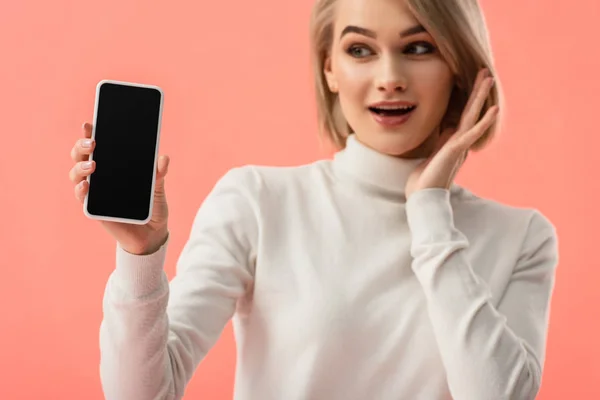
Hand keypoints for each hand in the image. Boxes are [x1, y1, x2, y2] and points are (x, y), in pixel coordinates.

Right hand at [69, 122, 169, 254]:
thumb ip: (158, 173)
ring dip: (80, 167)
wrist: (152, 233)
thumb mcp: (157, 187)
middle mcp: (100, 176)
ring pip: (77, 174)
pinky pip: (82, 198)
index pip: (98, 145)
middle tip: (91, 142)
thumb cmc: (151, 206)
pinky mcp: (94, 209)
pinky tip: (87, 185)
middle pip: (81, 156)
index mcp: (114, 166)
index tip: (89, 123)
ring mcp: (95, 192)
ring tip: (92, 165)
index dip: (90, 133)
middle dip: (81, 146)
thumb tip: (163, 158)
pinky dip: (81, 190)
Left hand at [405, 68, 498, 198]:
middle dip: (477, 91)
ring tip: (489, 78)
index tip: (473, 83)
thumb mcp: (430, 156)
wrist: (423, 199)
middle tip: (485, 72)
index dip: (468, 100)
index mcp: (453, 142)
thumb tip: (445, 132)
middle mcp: (459, 142)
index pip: (462, 116)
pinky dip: (484, 121)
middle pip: (470, 111)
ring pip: (473, 115)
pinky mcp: (456, 150)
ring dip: (481, 96)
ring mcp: (459, 145)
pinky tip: (493, 108)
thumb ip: (440, 144)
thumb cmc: (423, 182)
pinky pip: (473, 132)